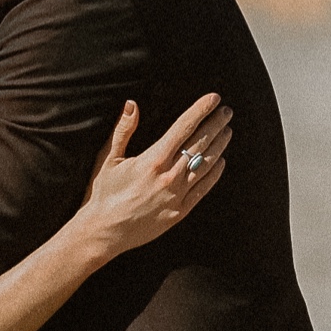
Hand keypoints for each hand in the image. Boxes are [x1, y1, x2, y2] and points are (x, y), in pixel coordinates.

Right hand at [78, 94, 231, 261]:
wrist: (104, 232)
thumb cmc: (103, 195)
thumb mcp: (108, 159)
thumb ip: (123, 131)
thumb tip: (132, 105)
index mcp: (153, 160)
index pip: (184, 127)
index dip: (200, 110)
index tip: (213, 98)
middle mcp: (169, 176)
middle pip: (200, 143)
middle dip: (216, 124)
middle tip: (226, 111)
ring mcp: (177, 195)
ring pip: (206, 164)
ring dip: (219, 146)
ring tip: (227, 132)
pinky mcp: (180, 211)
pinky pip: (203, 189)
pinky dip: (214, 174)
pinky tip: (220, 162)